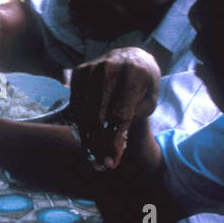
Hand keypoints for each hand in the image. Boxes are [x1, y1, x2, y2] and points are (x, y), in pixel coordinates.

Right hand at [69, 48, 160, 169]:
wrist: (131, 56)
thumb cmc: (143, 85)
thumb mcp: (148, 101)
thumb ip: (133, 120)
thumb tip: (112, 148)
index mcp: (133, 76)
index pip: (119, 115)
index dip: (114, 142)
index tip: (111, 163)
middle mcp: (109, 70)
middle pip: (97, 117)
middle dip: (98, 145)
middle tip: (101, 166)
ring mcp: (91, 69)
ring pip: (82, 113)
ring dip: (86, 139)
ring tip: (93, 157)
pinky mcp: (78, 72)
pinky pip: (74, 105)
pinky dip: (79, 124)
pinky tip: (88, 136)